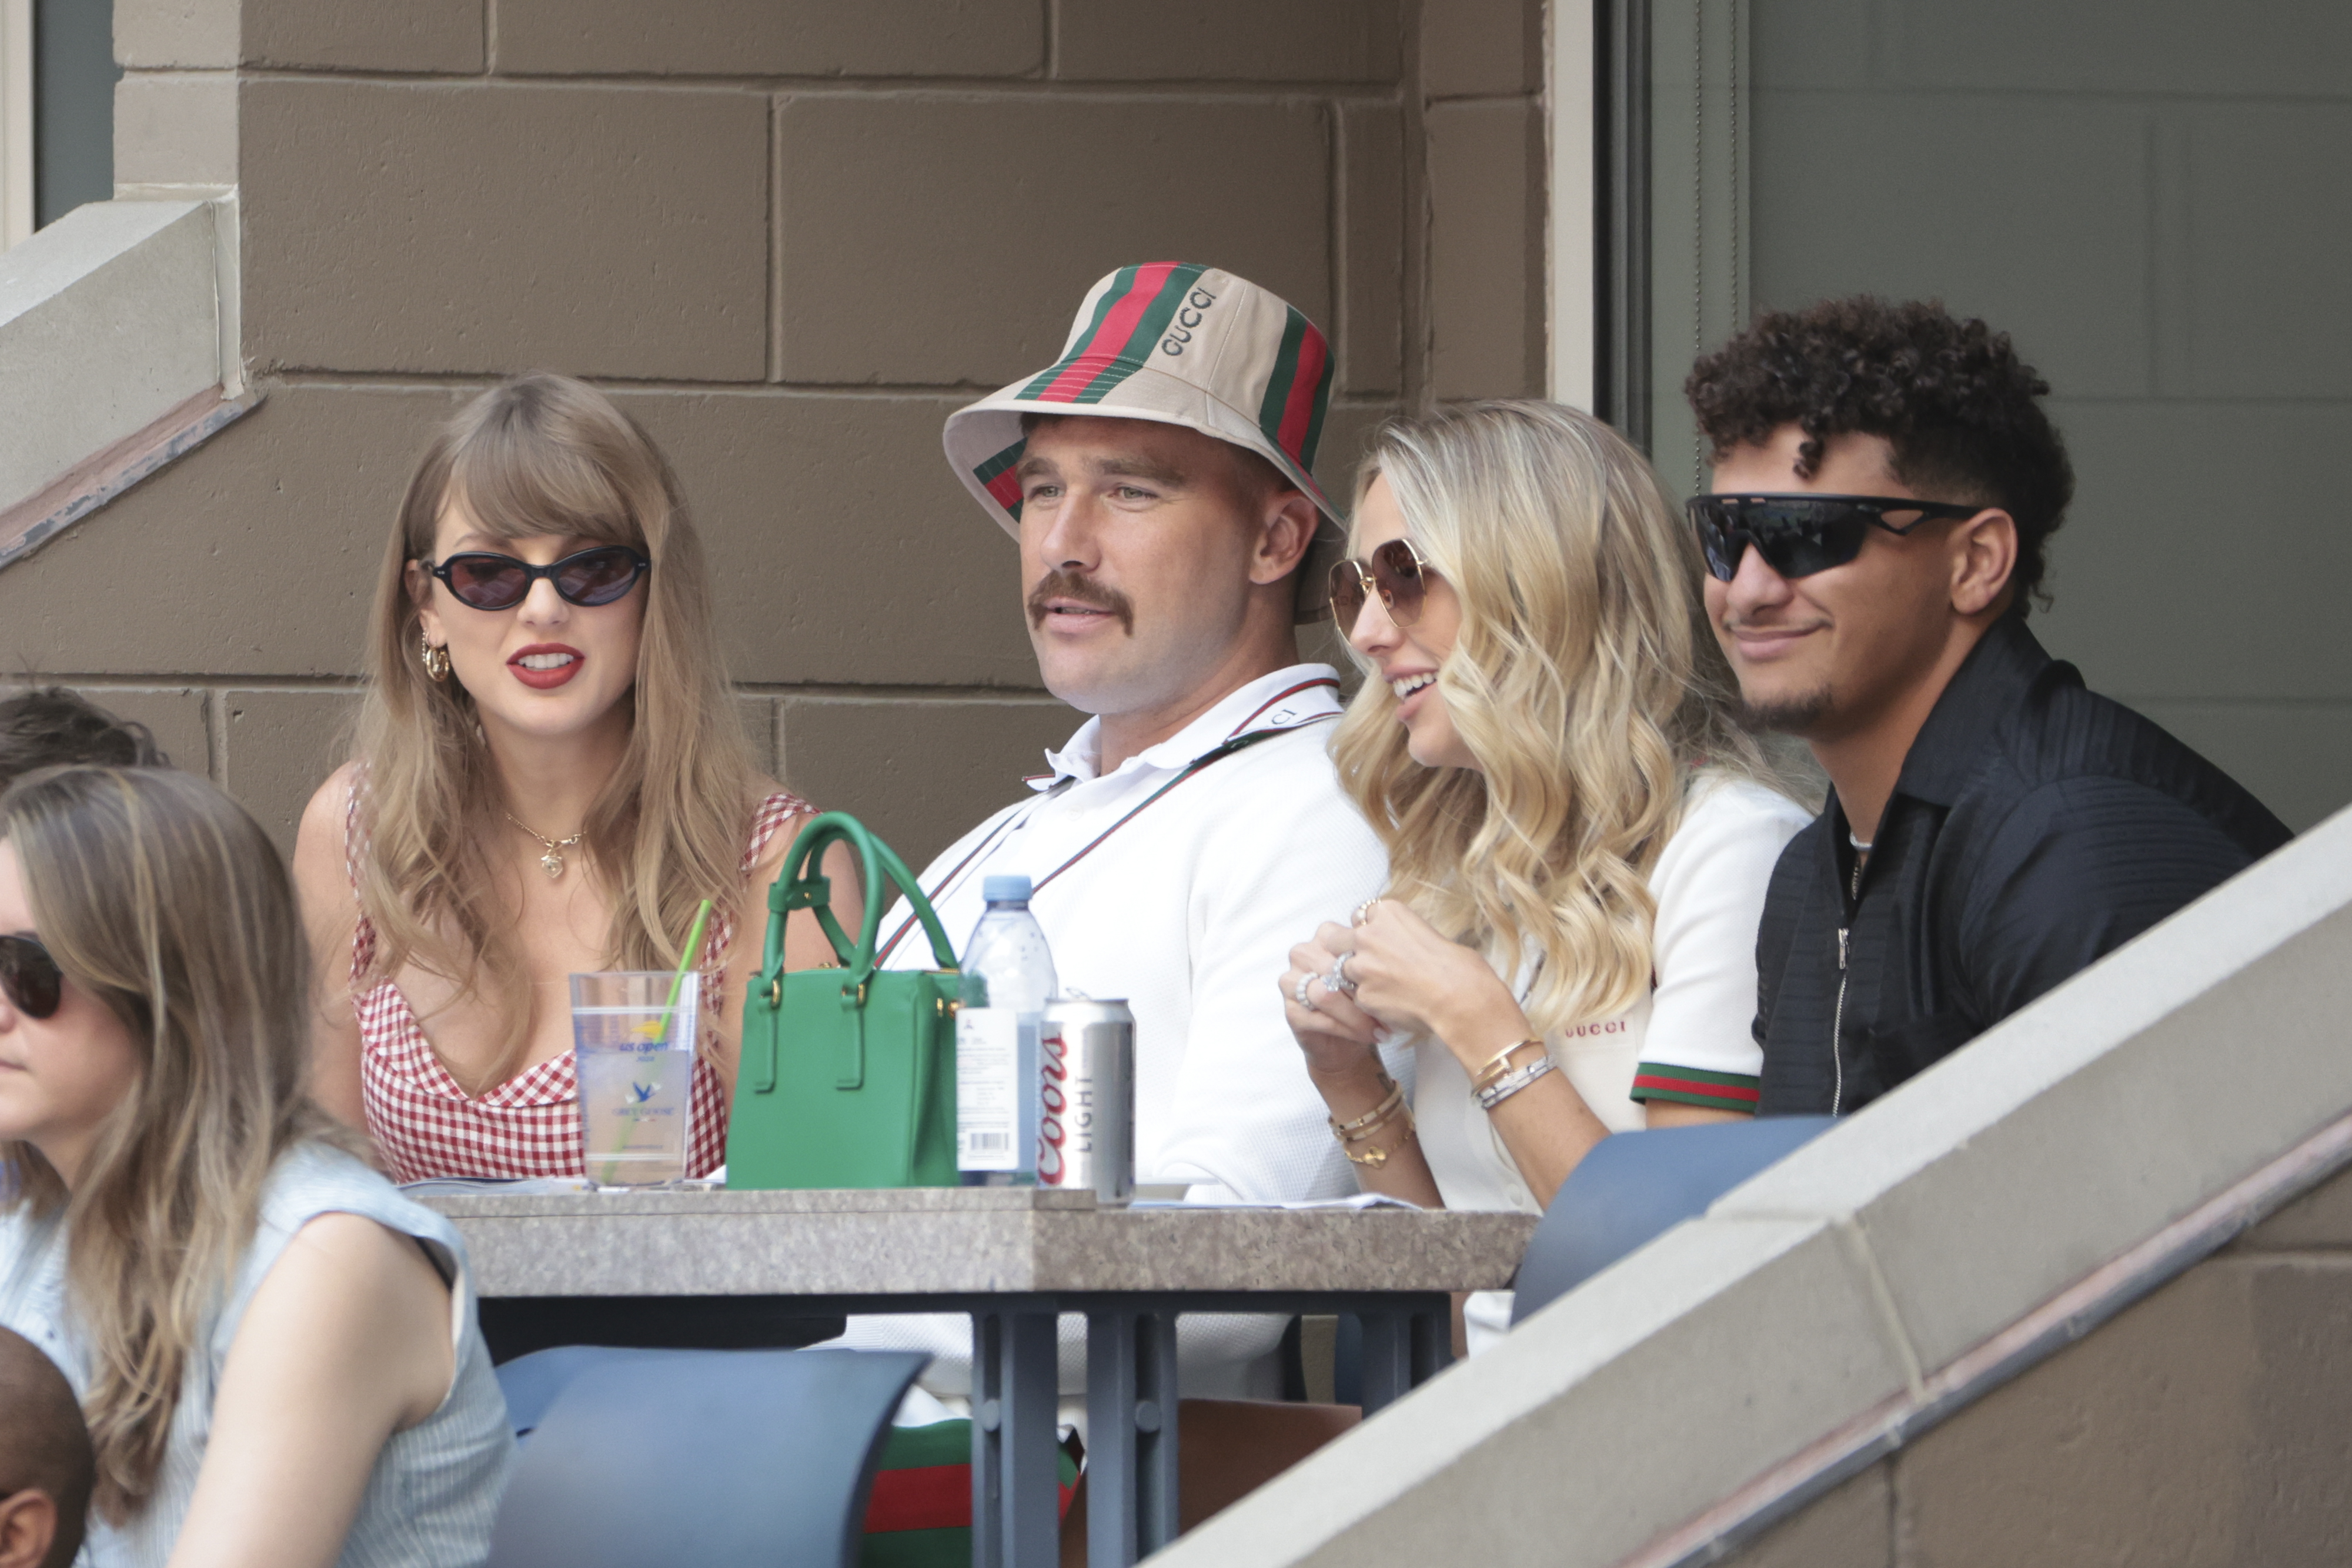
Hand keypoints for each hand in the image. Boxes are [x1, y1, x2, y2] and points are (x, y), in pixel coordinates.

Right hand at [1280, 931, 1381, 1078]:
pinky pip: (1320, 1019)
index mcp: (1325, 936)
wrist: (1347, 1040)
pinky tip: (1367, 1035)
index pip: (1346, 945)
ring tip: (1380, 1027)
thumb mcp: (1373, 975)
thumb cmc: (1364, 1000)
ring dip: (1357, 1016)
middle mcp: (1303, 954)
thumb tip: (1391, 965)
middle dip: (1365, 995)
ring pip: (1326, 995)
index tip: (1393, 986)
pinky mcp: (1291, 1010)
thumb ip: (1374, 962)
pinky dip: (1348, 1029)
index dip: (1369, 968)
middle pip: (1335, 970)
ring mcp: (1291, 982)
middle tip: (1389, 1011)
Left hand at [1325, 900, 1525, 1065]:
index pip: (1360, 916)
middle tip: (1366, 964)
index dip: (1368, 931)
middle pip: (1336, 938)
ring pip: (1343, 970)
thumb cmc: (1457, 965)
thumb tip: (1394, 945)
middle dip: (1345, 950)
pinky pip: (1358, 998)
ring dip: (1358, 979)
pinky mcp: (1363, 995)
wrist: (1460, 997)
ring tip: (1385, 989)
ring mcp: (1361, 966)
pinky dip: (1371, 1003)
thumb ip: (1400, 934)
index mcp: (1387, 912)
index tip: (1379, 943)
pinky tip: (1393, 1005)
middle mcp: (1367, 934)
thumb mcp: (1427, 932)